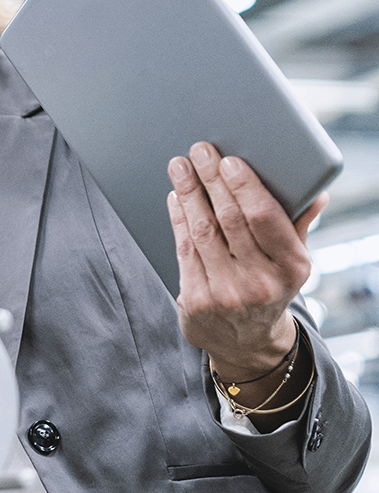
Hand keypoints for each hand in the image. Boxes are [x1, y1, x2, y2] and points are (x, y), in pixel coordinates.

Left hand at [167, 141, 323, 379]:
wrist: (245, 342)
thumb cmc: (269, 286)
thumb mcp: (291, 261)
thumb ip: (297, 225)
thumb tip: (316, 191)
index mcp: (292, 267)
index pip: (264, 218)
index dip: (243, 186)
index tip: (229, 161)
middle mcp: (260, 282)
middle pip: (229, 219)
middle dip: (211, 180)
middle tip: (199, 151)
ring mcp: (225, 293)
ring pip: (202, 231)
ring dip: (188, 194)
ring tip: (179, 167)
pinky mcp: (196, 300)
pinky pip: (184, 249)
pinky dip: (178, 218)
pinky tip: (176, 198)